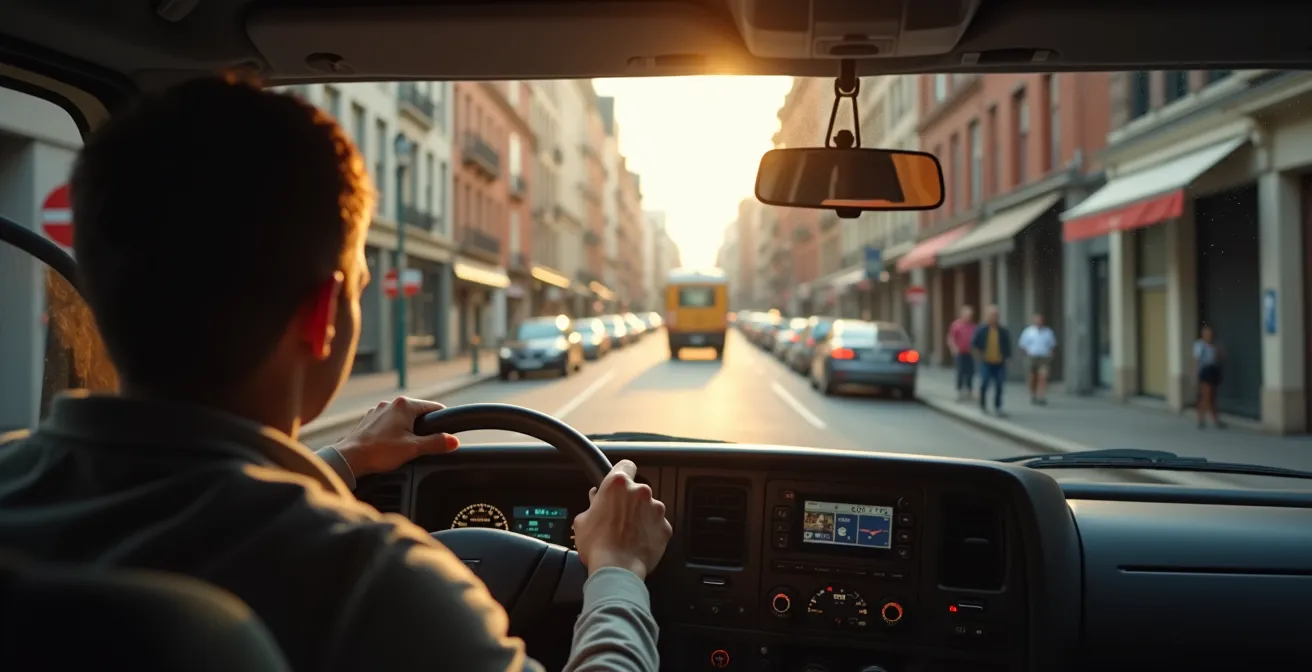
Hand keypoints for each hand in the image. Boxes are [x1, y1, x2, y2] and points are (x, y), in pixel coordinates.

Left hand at [331, 397, 458, 477]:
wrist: (349, 458)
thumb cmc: (380, 451)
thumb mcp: (413, 448)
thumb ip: (436, 443)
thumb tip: (454, 441)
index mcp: (405, 405)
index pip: (434, 407)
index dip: (443, 420)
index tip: (447, 431)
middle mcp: (391, 404)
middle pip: (417, 412)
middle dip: (423, 427)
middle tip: (425, 444)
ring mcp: (378, 411)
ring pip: (401, 418)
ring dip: (407, 429)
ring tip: (406, 446)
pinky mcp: (369, 420)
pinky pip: (388, 423)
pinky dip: (393, 431)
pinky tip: (390, 445)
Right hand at [572, 460, 672, 579]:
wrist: (616, 569)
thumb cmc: (597, 545)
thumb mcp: (582, 520)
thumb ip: (592, 504)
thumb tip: (595, 498)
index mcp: (618, 484)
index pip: (626, 465)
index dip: (622, 473)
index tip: (620, 482)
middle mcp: (640, 492)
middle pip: (638, 490)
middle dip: (630, 501)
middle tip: (618, 517)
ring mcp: (656, 509)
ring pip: (649, 507)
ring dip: (641, 516)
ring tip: (628, 533)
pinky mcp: (665, 527)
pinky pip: (658, 525)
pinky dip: (651, 531)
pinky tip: (639, 542)